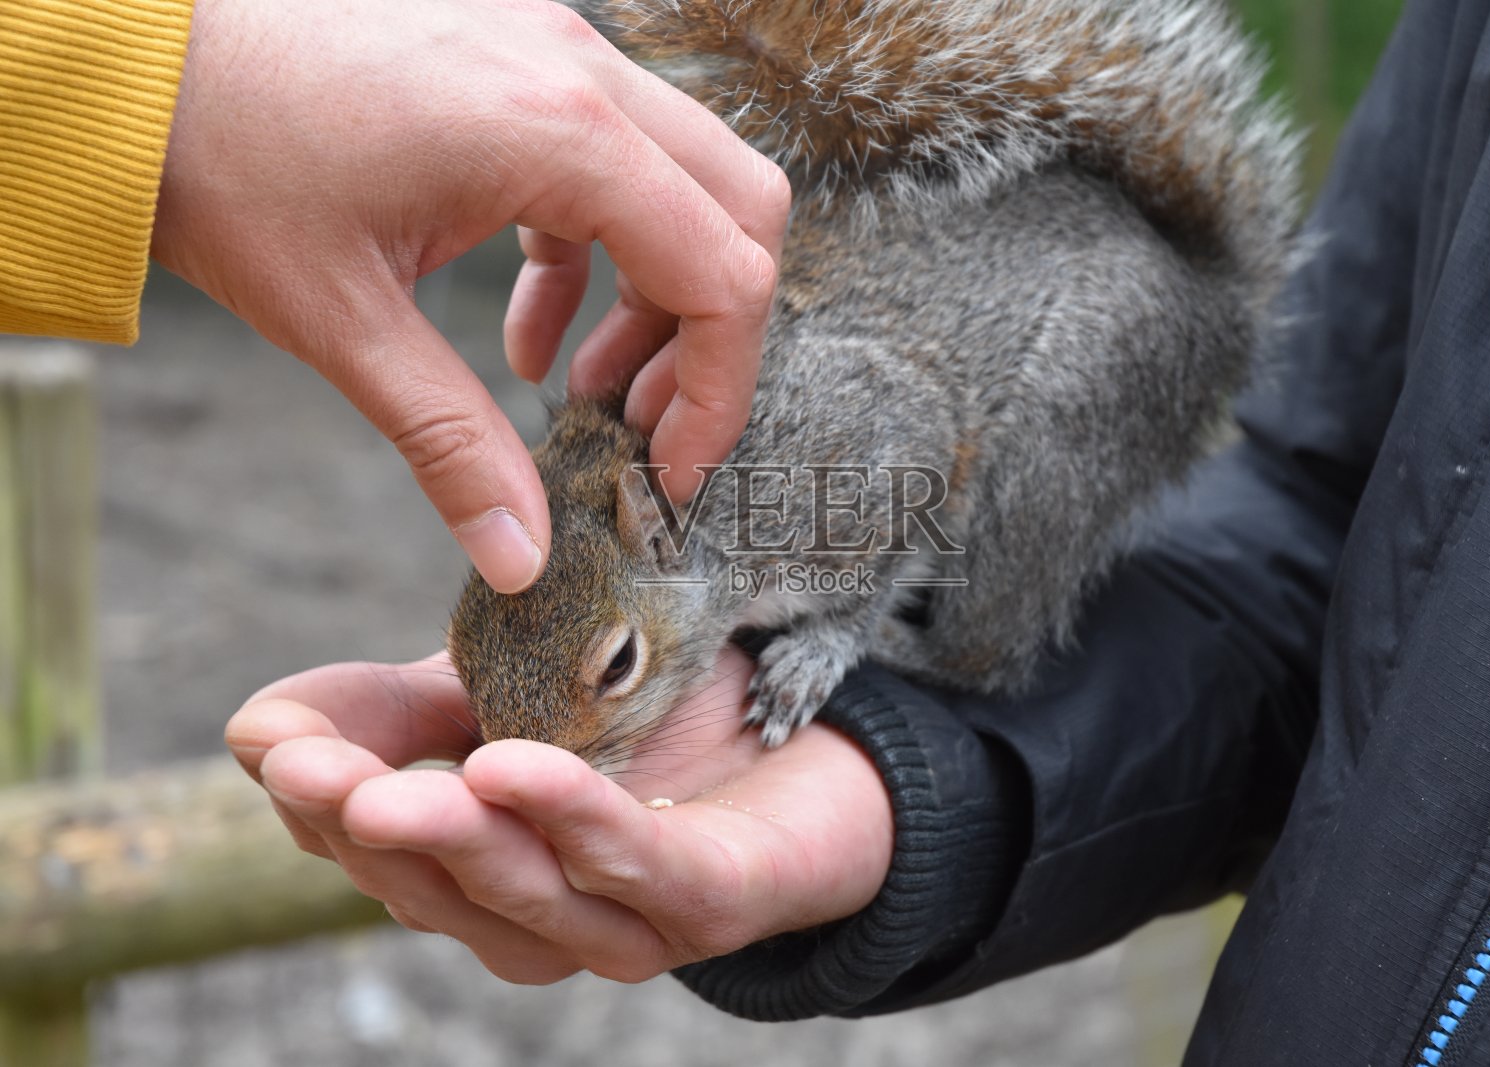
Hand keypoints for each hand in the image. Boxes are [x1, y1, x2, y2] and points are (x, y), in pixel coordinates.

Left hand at [155, 0, 788, 592]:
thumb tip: (523, 558)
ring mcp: (554, 53)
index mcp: (556, 132)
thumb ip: (451, 443)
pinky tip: (528, 329)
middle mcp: (578, 74)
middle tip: (646, 427)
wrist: (132, 61)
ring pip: (686, 183)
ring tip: (583, 388)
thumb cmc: (222, 160)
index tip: (669, 466)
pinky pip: (613, 163)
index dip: (718, 388)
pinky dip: (598, 256)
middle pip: (738, 211)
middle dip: (711, 335)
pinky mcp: (520, 61)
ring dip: (659, 295)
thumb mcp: (343, 321)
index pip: (722, 271)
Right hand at [225, 650, 892, 983]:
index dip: (314, 789)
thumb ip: (404, 710)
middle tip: (304, 770)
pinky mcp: (707, 904)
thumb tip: (260, 729)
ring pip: (518, 895)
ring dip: (451, 841)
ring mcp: (618, 924)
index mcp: (469, 865)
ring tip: (387, 791)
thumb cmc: (652, 725)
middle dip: (361, 824)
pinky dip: (571, 821)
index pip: (364, 841)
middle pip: (428, 883)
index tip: (269, 735)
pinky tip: (513, 771)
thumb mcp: (509, 693)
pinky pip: (631, 871)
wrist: (813, 750)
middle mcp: (530, 914)